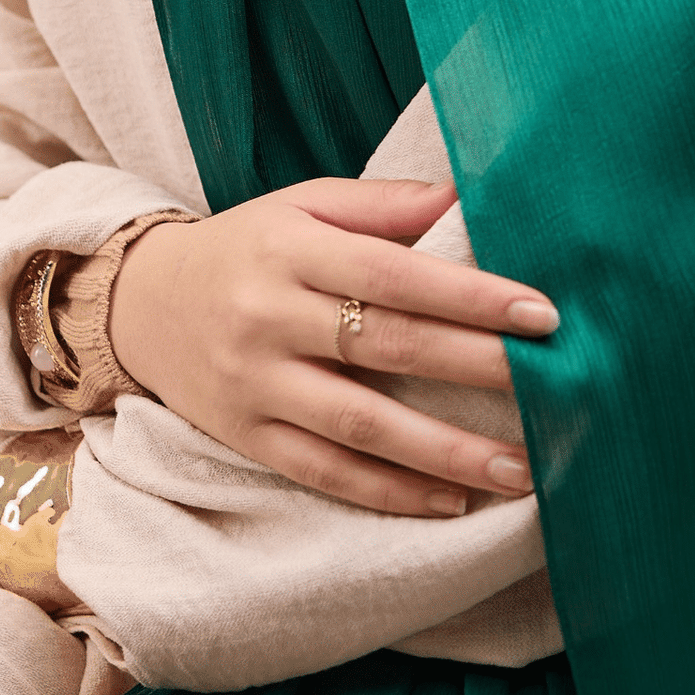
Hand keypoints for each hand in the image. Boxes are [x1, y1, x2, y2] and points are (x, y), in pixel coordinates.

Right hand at [109, 178, 558, 518]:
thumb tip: (470, 192)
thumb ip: (385, 204)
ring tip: (522, 468)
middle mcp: (270, 317)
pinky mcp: (246, 438)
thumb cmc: (249, 244)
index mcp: (293, 249)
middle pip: (388, 347)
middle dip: (477, 367)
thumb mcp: (305, 203)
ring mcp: (255, 385)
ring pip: (361, 426)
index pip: (395, 274)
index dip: (471, 295)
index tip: (542, 314)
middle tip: (554, 385)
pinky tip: (450, 501)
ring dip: (446, 452)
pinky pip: (325, 473)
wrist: (140, 304)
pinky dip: (390, 492)